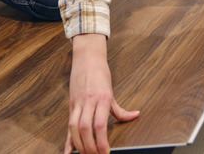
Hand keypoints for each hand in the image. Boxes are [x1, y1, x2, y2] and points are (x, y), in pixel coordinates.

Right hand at [64, 34, 139, 153]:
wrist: (87, 58)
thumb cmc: (100, 73)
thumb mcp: (112, 92)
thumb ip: (121, 109)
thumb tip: (135, 116)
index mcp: (102, 99)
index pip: (100, 125)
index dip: (101, 141)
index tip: (106, 152)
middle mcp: (89, 101)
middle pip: (85, 129)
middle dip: (90, 147)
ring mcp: (78, 103)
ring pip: (74, 127)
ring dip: (79, 144)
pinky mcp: (71, 104)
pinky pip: (68, 124)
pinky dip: (67, 139)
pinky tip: (68, 151)